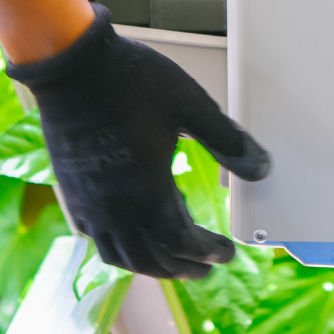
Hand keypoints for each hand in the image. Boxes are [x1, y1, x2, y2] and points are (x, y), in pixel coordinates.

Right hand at [6, 6, 271, 278]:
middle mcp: (116, 207)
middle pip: (151, 259)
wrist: (72, 65)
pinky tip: (128, 235)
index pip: (182, 243)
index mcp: (148, 191)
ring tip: (171, 261)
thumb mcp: (191, 105)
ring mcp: (90, 202)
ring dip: (150, 265)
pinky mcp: (73, 191)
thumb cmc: (131, 81)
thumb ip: (227, 140)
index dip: (208, 253)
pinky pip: (96, 237)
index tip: (227, 253)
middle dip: (183, 268)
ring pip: (120, 255)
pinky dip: (119, 247)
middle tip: (206, 268)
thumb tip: (261, 167)